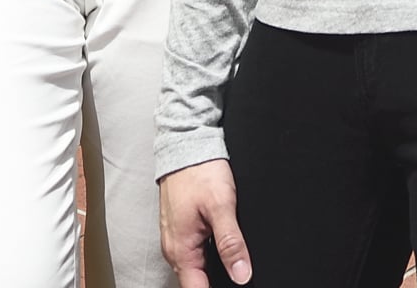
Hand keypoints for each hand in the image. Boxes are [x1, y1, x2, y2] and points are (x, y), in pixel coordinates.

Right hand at [160, 162, 250, 287]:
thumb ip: (231, 243)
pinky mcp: (180, 229)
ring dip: (212, 272)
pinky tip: (221, 250)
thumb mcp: (221, 205)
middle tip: (239, 273)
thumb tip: (242, 275)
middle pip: (196, 283)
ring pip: (195, 269)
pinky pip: (193, 254)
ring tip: (233, 263)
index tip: (237, 285)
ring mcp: (175, 239)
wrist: (185, 143)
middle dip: (217, 283)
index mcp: (181, 250)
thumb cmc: (199, 169)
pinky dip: (207, 258)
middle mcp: (174, 249)